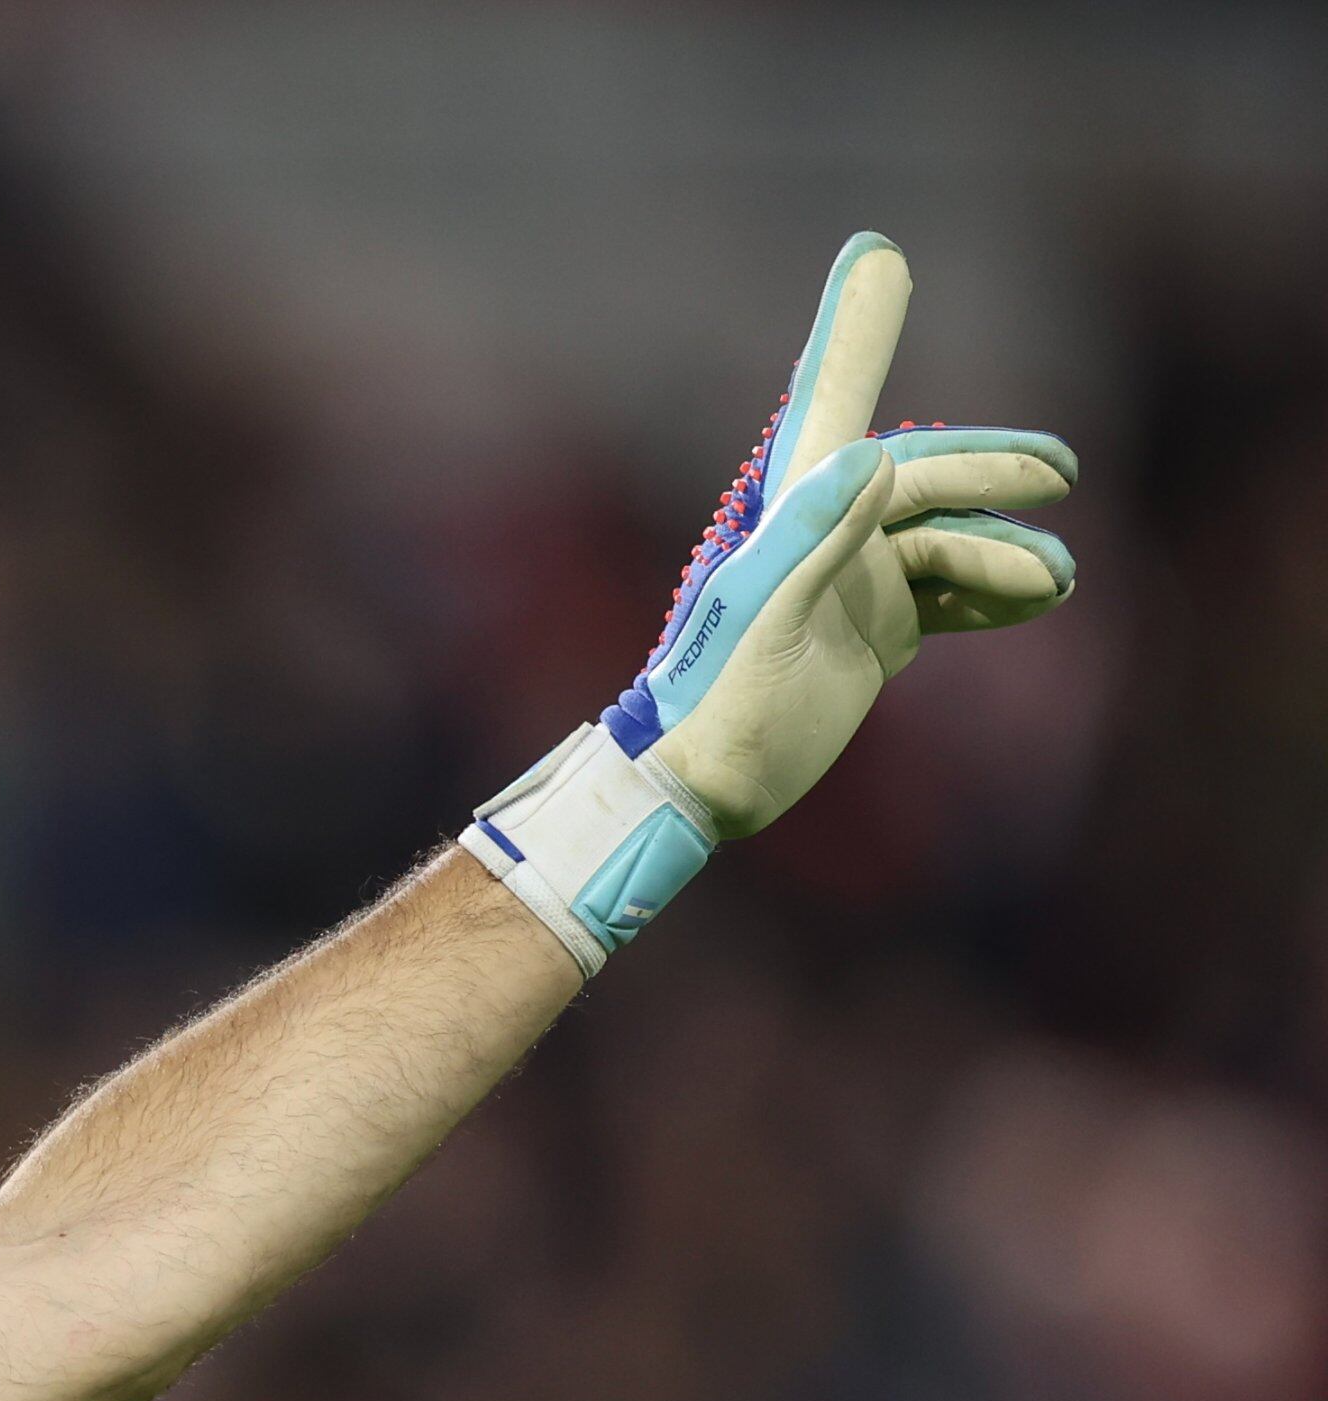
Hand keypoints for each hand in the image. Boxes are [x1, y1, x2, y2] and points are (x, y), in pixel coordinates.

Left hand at [462, 233, 1078, 976]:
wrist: (701, 789)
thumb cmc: (714, 706)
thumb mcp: (760, 620)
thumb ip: (811, 538)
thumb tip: (870, 457)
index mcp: (791, 515)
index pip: (833, 405)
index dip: (856, 333)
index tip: (879, 255)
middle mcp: (824, 537)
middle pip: (919, 482)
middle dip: (986, 474)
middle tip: (1056, 473)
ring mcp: (854, 584)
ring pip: (945, 542)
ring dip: (1003, 551)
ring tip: (1056, 582)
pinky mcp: (874, 633)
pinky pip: (949, 595)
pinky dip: (994, 591)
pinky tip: (1040, 598)